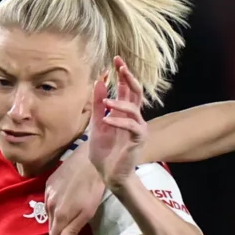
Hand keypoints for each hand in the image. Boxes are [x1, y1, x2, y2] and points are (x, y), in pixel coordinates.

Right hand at [45, 140, 107, 234]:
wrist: (88, 159)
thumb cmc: (93, 188)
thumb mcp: (87, 213)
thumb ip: (72, 230)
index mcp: (60, 216)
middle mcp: (49, 207)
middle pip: (51, 229)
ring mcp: (47, 194)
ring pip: (50, 215)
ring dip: (55, 224)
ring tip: (61, 229)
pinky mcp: (48, 183)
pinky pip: (49, 203)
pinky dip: (54, 209)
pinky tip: (62, 207)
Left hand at [87, 57, 146, 191]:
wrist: (109, 175)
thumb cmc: (104, 152)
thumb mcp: (97, 124)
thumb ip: (98, 105)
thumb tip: (98, 81)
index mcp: (125, 113)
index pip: (126, 89)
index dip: (123, 74)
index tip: (116, 59)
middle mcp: (134, 118)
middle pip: (136, 92)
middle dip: (129, 78)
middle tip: (121, 65)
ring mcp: (138, 128)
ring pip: (134, 108)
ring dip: (120, 103)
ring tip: (106, 102)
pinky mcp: (137, 140)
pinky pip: (131, 126)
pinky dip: (119, 121)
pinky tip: (107, 119)